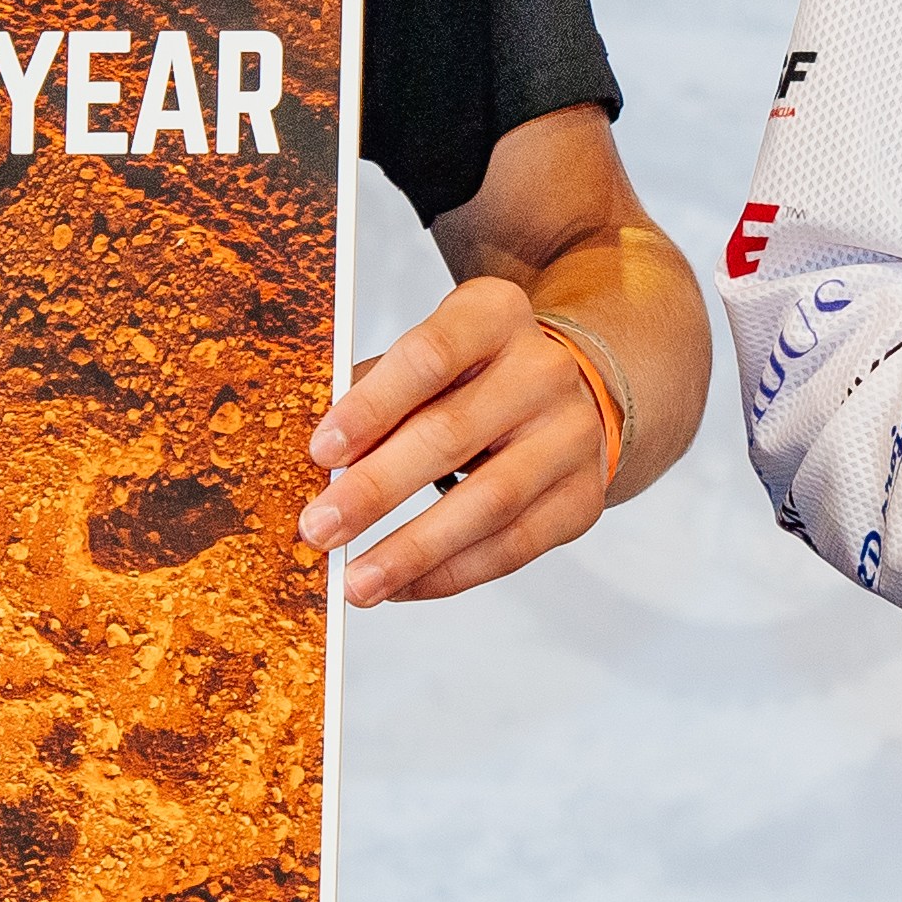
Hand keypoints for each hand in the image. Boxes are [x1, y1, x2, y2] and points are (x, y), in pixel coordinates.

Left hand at [304, 275, 608, 607]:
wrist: (574, 392)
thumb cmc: (475, 375)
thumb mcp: (429, 357)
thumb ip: (375, 392)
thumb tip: (318, 461)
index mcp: (495, 316)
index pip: (429, 355)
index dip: (371, 406)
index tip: (321, 453)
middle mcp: (543, 370)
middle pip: (451, 434)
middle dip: (376, 489)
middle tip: (319, 530)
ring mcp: (572, 436)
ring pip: (488, 502)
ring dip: (412, 549)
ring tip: (356, 583)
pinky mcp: (583, 498)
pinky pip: (513, 547)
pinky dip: (450, 573)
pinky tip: (403, 585)